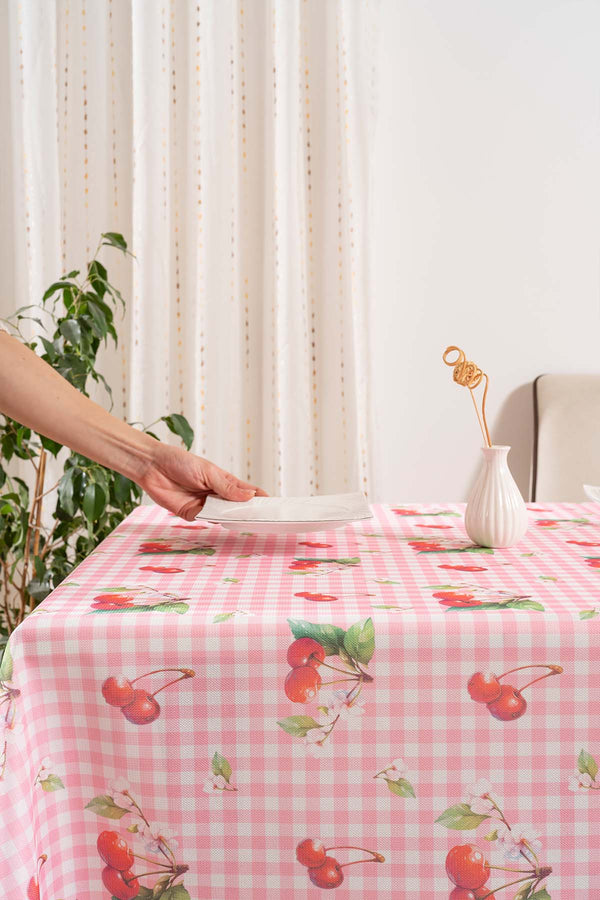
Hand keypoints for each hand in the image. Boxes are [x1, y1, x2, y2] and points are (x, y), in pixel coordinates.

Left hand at [139, 442, 266, 520]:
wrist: (153, 468)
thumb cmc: (180, 462)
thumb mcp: (207, 472)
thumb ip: (227, 486)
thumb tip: (249, 496)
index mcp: (224, 481)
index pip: (246, 491)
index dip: (260, 498)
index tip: (274, 504)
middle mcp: (216, 494)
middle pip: (237, 506)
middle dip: (250, 512)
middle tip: (264, 518)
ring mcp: (205, 505)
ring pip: (224, 515)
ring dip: (234, 517)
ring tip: (248, 520)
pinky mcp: (192, 515)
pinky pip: (208, 520)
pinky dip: (216, 521)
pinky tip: (225, 520)